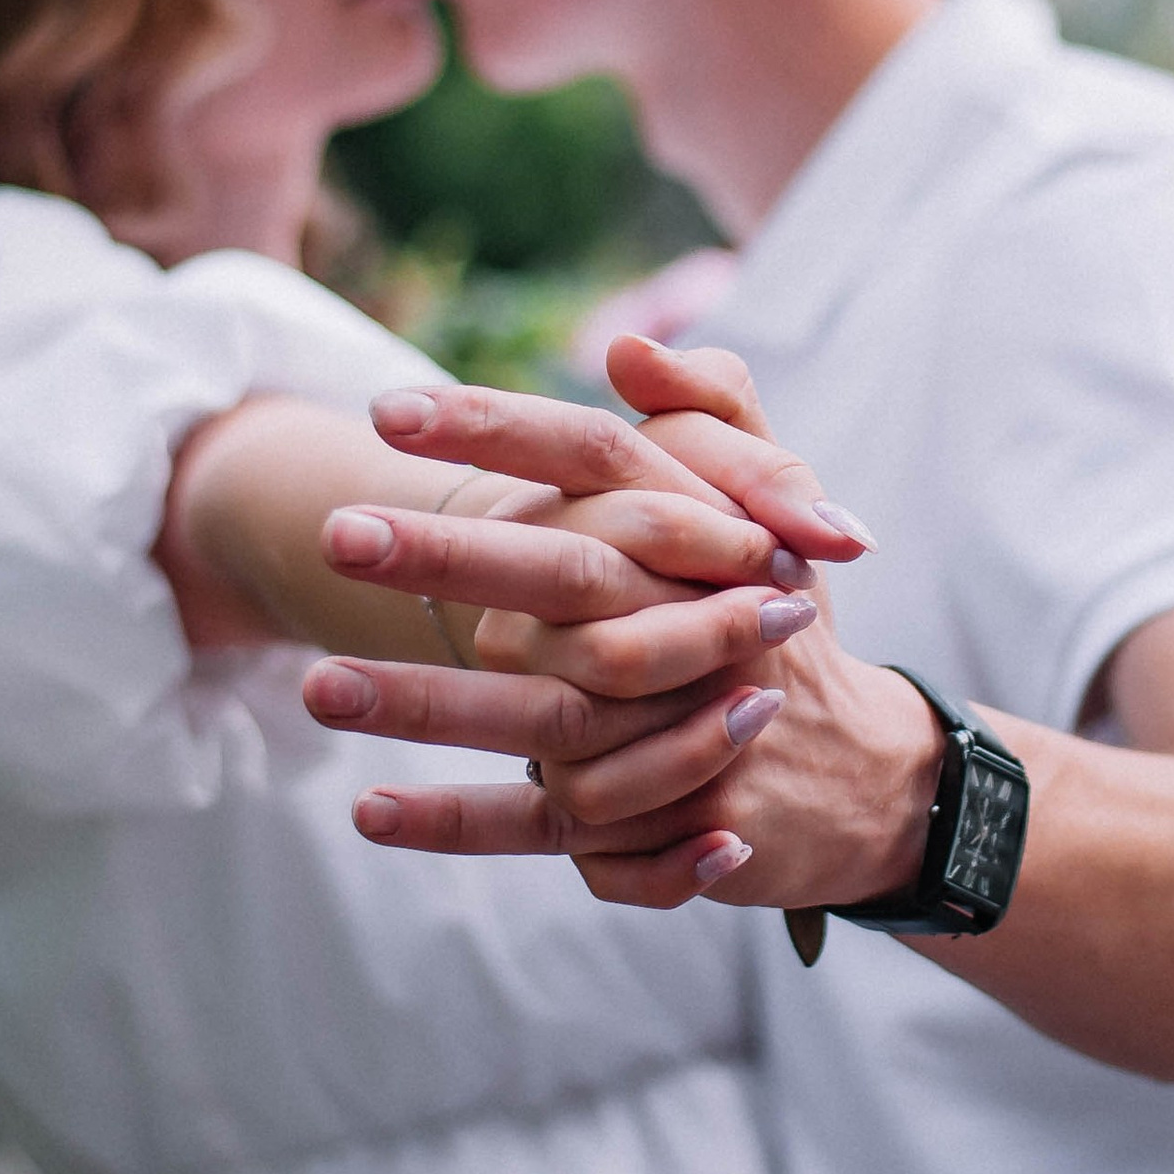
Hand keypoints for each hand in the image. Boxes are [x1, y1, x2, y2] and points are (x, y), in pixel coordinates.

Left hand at [302, 368, 843, 795]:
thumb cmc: (777, 610)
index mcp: (708, 531)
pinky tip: (369, 811)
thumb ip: (711, 404)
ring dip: (426, 703)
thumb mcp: (772, 497)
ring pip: (541, 713)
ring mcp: (684, 730)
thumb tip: (627, 349)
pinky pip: (547, 825)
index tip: (388, 410)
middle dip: (447, 561)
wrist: (858, 771)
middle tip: (334, 535)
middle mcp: (698, 624)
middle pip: (564, 580)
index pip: (596, 457)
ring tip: (315, 686)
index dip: (497, 430)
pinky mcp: (664, 819)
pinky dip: (455, 823)